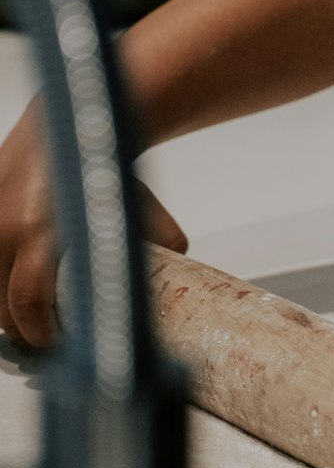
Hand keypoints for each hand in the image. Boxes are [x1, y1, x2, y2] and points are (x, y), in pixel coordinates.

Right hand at [0, 99, 187, 347]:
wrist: (65, 123)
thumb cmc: (99, 166)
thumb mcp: (136, 204)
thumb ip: (161, 238)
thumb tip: (181, 264)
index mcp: (39, 229)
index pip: (26, 303)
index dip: (40, 334)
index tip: (57, 344)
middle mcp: (3, 226)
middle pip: (1, 306)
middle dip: (23, 328)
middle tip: (49, 337)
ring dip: (6, 307)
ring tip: (32, 314)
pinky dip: (0, 279)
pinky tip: (16, 286)